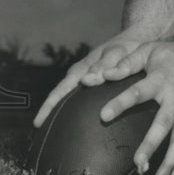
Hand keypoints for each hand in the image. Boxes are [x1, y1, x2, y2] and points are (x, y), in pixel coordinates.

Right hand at [32, 29, 147, 127]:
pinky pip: (79, 97)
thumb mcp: (117, 53)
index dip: (48, 107)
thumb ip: (105, 65)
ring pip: (68, 97)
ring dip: (59, 112)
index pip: (59, 91)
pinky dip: (73, 108)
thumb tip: (87, 81)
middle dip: (48, 113)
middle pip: (59, 96)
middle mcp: (79, 75)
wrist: (136, 40)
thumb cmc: (127, 47)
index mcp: (81, 69)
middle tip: (38, 135)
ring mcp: (86, 79)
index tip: (37, 124)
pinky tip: (76, 123)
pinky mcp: (95, 82)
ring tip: (51, 134)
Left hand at [98, 37, 173, 174]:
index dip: (121, 103)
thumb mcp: (151, 51)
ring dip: (169, 163)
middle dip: (152, 144)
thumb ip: (125, 64)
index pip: (138, 92)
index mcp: (162, 79)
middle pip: (164, 124)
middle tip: (138, 163)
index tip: (103, 116)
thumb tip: (97, 77)